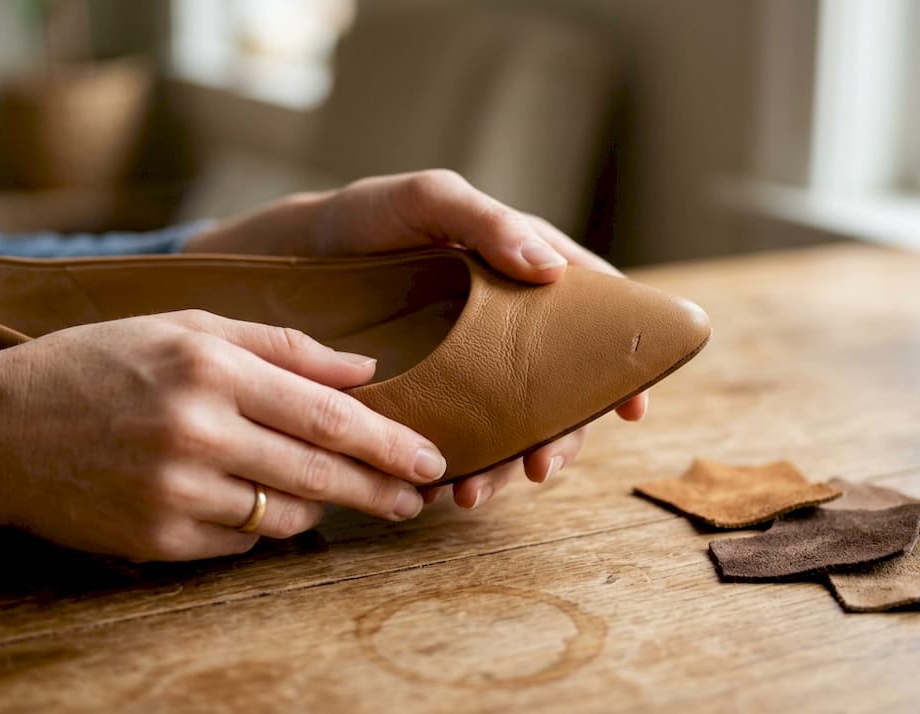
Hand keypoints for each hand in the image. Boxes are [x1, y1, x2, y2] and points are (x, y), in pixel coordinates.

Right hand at [0, 311, 445, 560]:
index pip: (327, 415)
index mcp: (210, 368)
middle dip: (381, 489)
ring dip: (320, 503)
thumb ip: (282, 345)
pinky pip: (240, 540)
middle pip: (321, 472)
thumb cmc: (98, 365)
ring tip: (333, 489)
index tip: (431, 458)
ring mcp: (175, 493)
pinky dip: (257, 522)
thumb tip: (366, 368)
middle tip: (419, 498)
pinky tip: (247, 499)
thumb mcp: (186, 326)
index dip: (389, 442)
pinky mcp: (156, 541)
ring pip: (287, 513)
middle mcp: (197, 432)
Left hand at [185, 170, 647, 507]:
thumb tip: (553, 272)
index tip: (634, 409)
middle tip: (539, 469)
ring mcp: (465, 369)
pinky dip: (455, 472)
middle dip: (556, 438)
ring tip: (473, 495)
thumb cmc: (367, 218)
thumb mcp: (429, 201)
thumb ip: (490, 223)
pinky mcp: (426, 401)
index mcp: (520, 276)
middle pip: (555, 393)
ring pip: (508, 429)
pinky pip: (455, 442)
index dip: (621, 365)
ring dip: (503, 468)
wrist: (286, 259)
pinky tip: (438, 493)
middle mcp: (502, 329)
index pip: (589, 320)